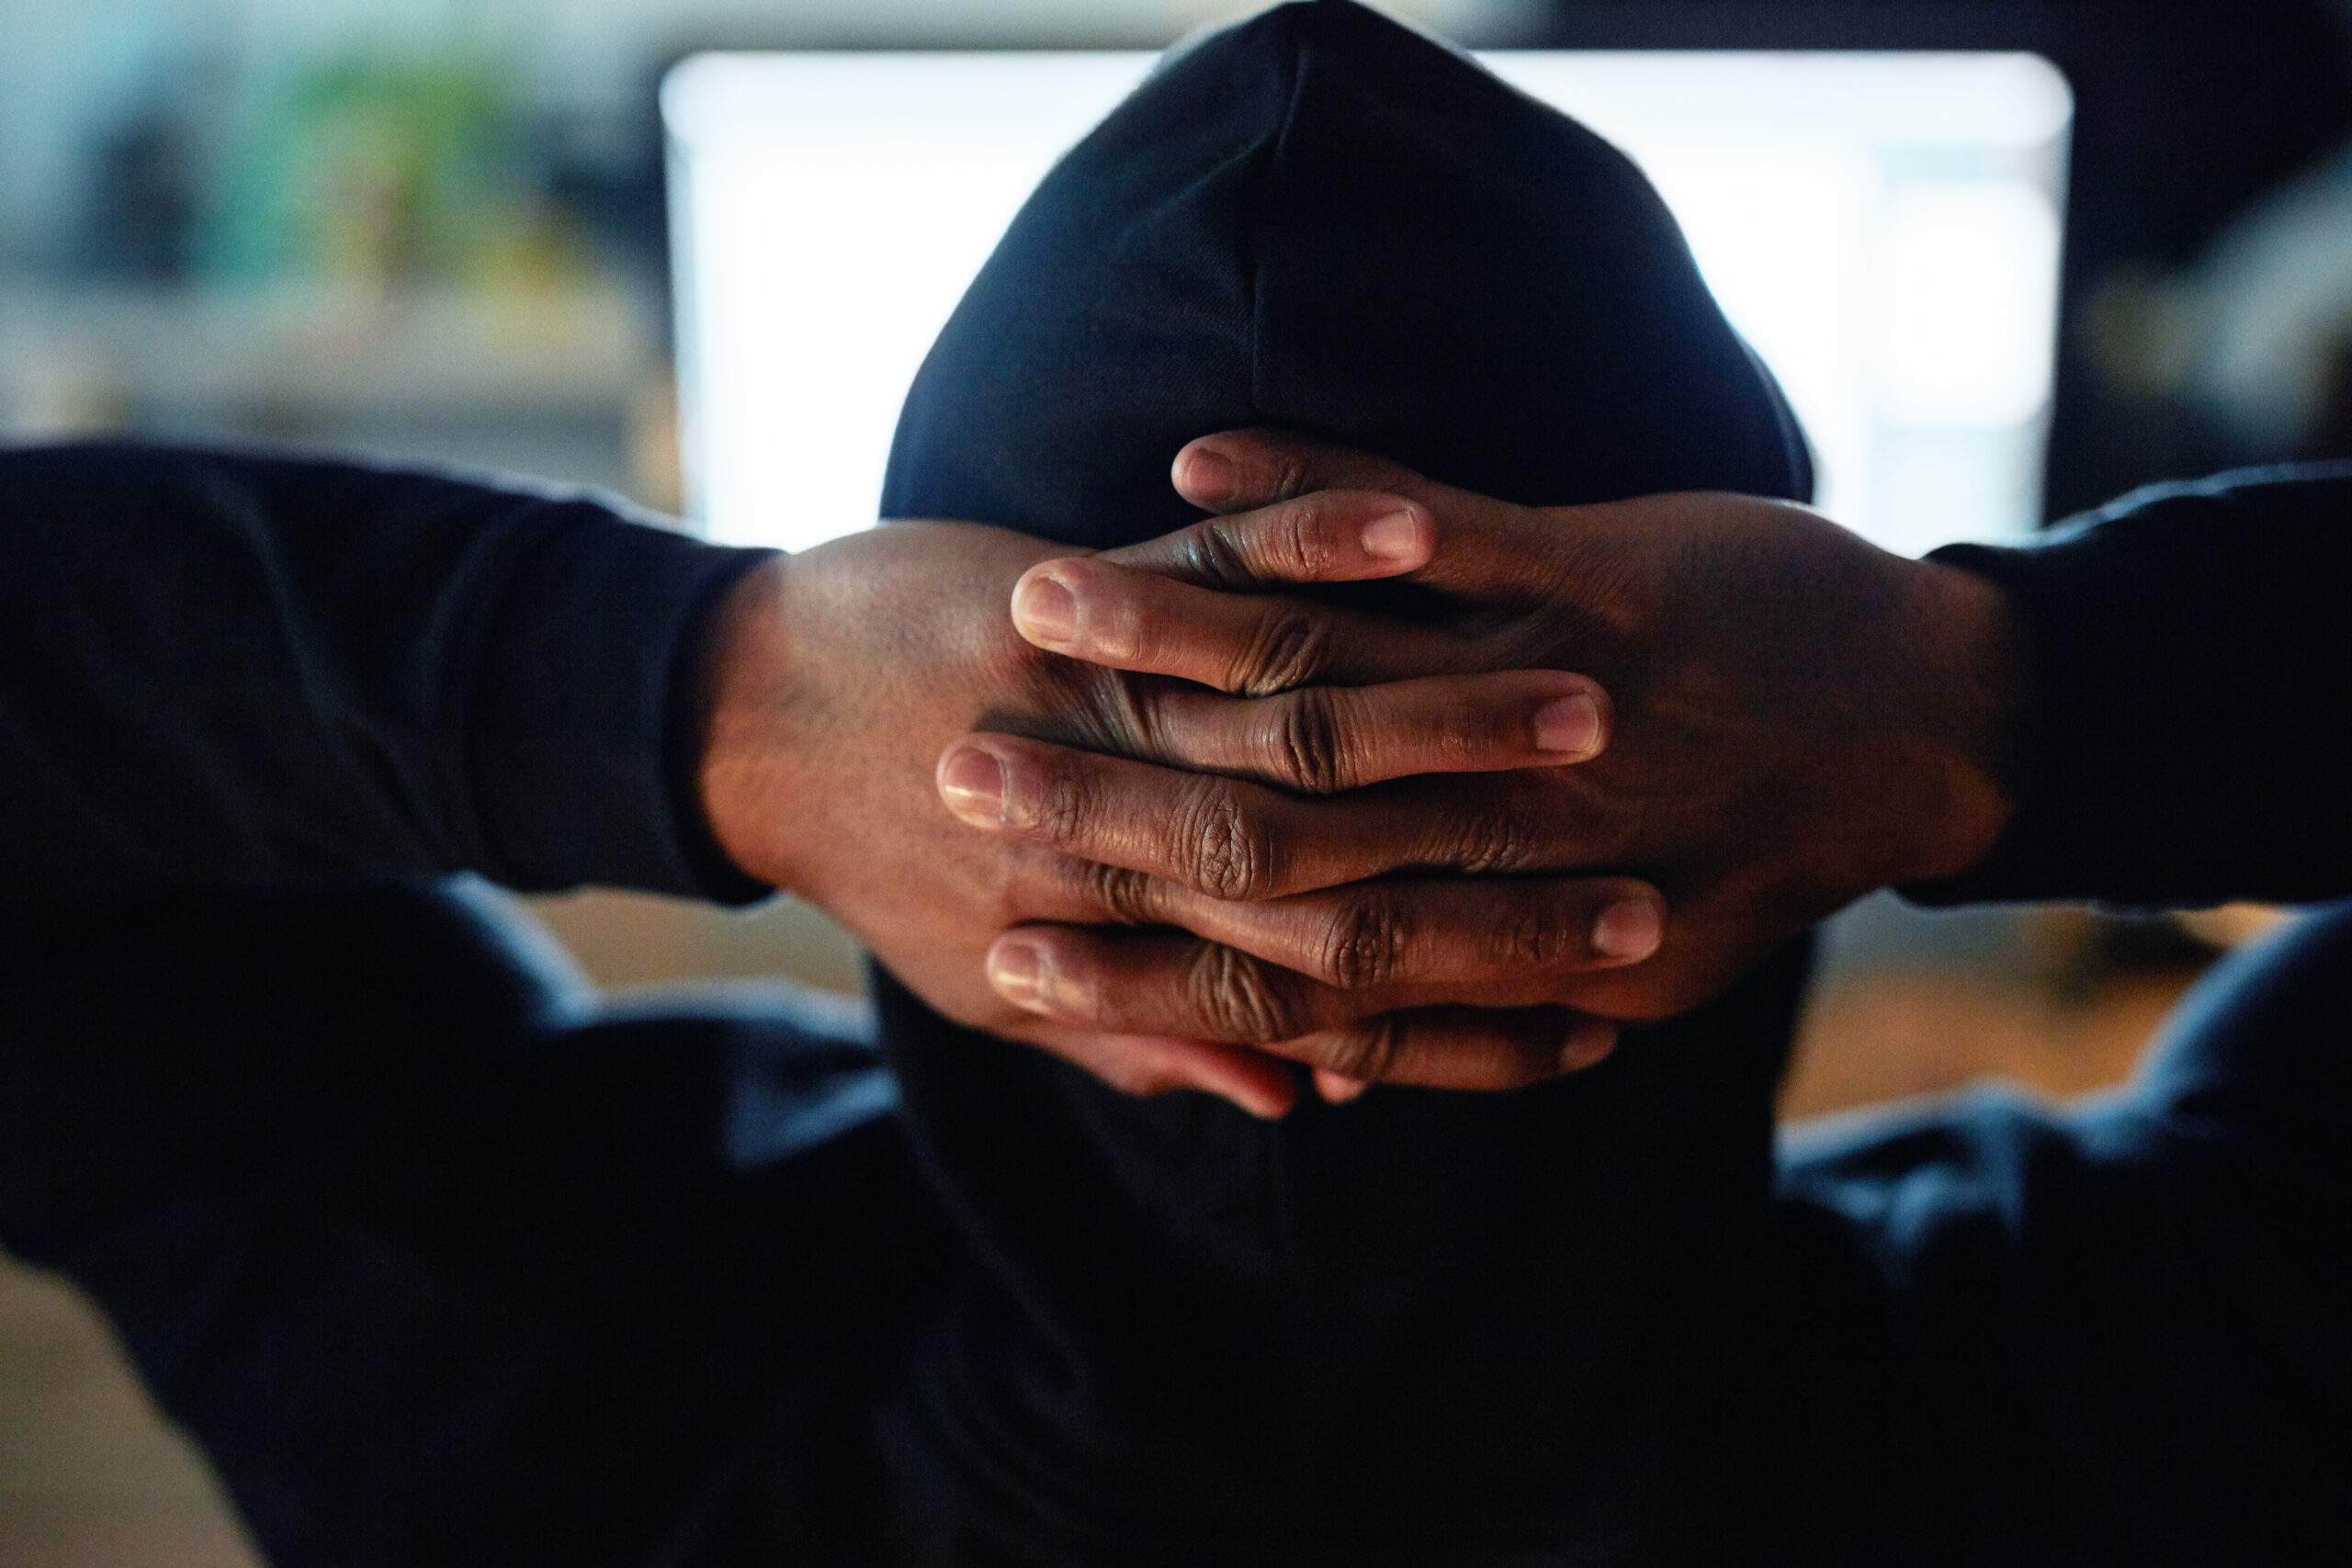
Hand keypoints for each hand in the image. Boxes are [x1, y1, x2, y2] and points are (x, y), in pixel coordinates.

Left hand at [696, 518, 1654, 1112]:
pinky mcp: (1082, 583)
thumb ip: (1144, 1043)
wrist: (746, 715)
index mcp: (1123, 934)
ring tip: (1591, 704)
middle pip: (1348, 860)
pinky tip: (1414, 530)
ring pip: (1303, 707)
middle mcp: (1128, 823)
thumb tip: (1288, 1098)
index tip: (1595, 1008)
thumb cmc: (884, 859)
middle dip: (1508, 883)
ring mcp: (1109, 695)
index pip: (1330, 989)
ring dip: (1454, 708)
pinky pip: (1214, 552)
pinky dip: (1312, 531)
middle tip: (1649, 879)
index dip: (1470, 1010)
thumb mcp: (998, 987)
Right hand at [947, 430, 2024, 1059]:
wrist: (1933, 731)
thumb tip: (1300, 1088)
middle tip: (958, 772)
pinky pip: (1437, 527)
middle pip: (1267, 829)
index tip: (998, 948)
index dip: (1127, 970)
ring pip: (1328, 670)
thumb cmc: (1755, 855)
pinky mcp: (1605, 578)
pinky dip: (1312, 498)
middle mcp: (1517, 841)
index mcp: (1508, 949)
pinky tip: (1196, 461)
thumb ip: (1451, 1026)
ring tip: (1034, 602)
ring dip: (1168, 628)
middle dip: (1099, 802)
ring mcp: (1554, 700)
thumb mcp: (1613, 976)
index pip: (1277, 975)